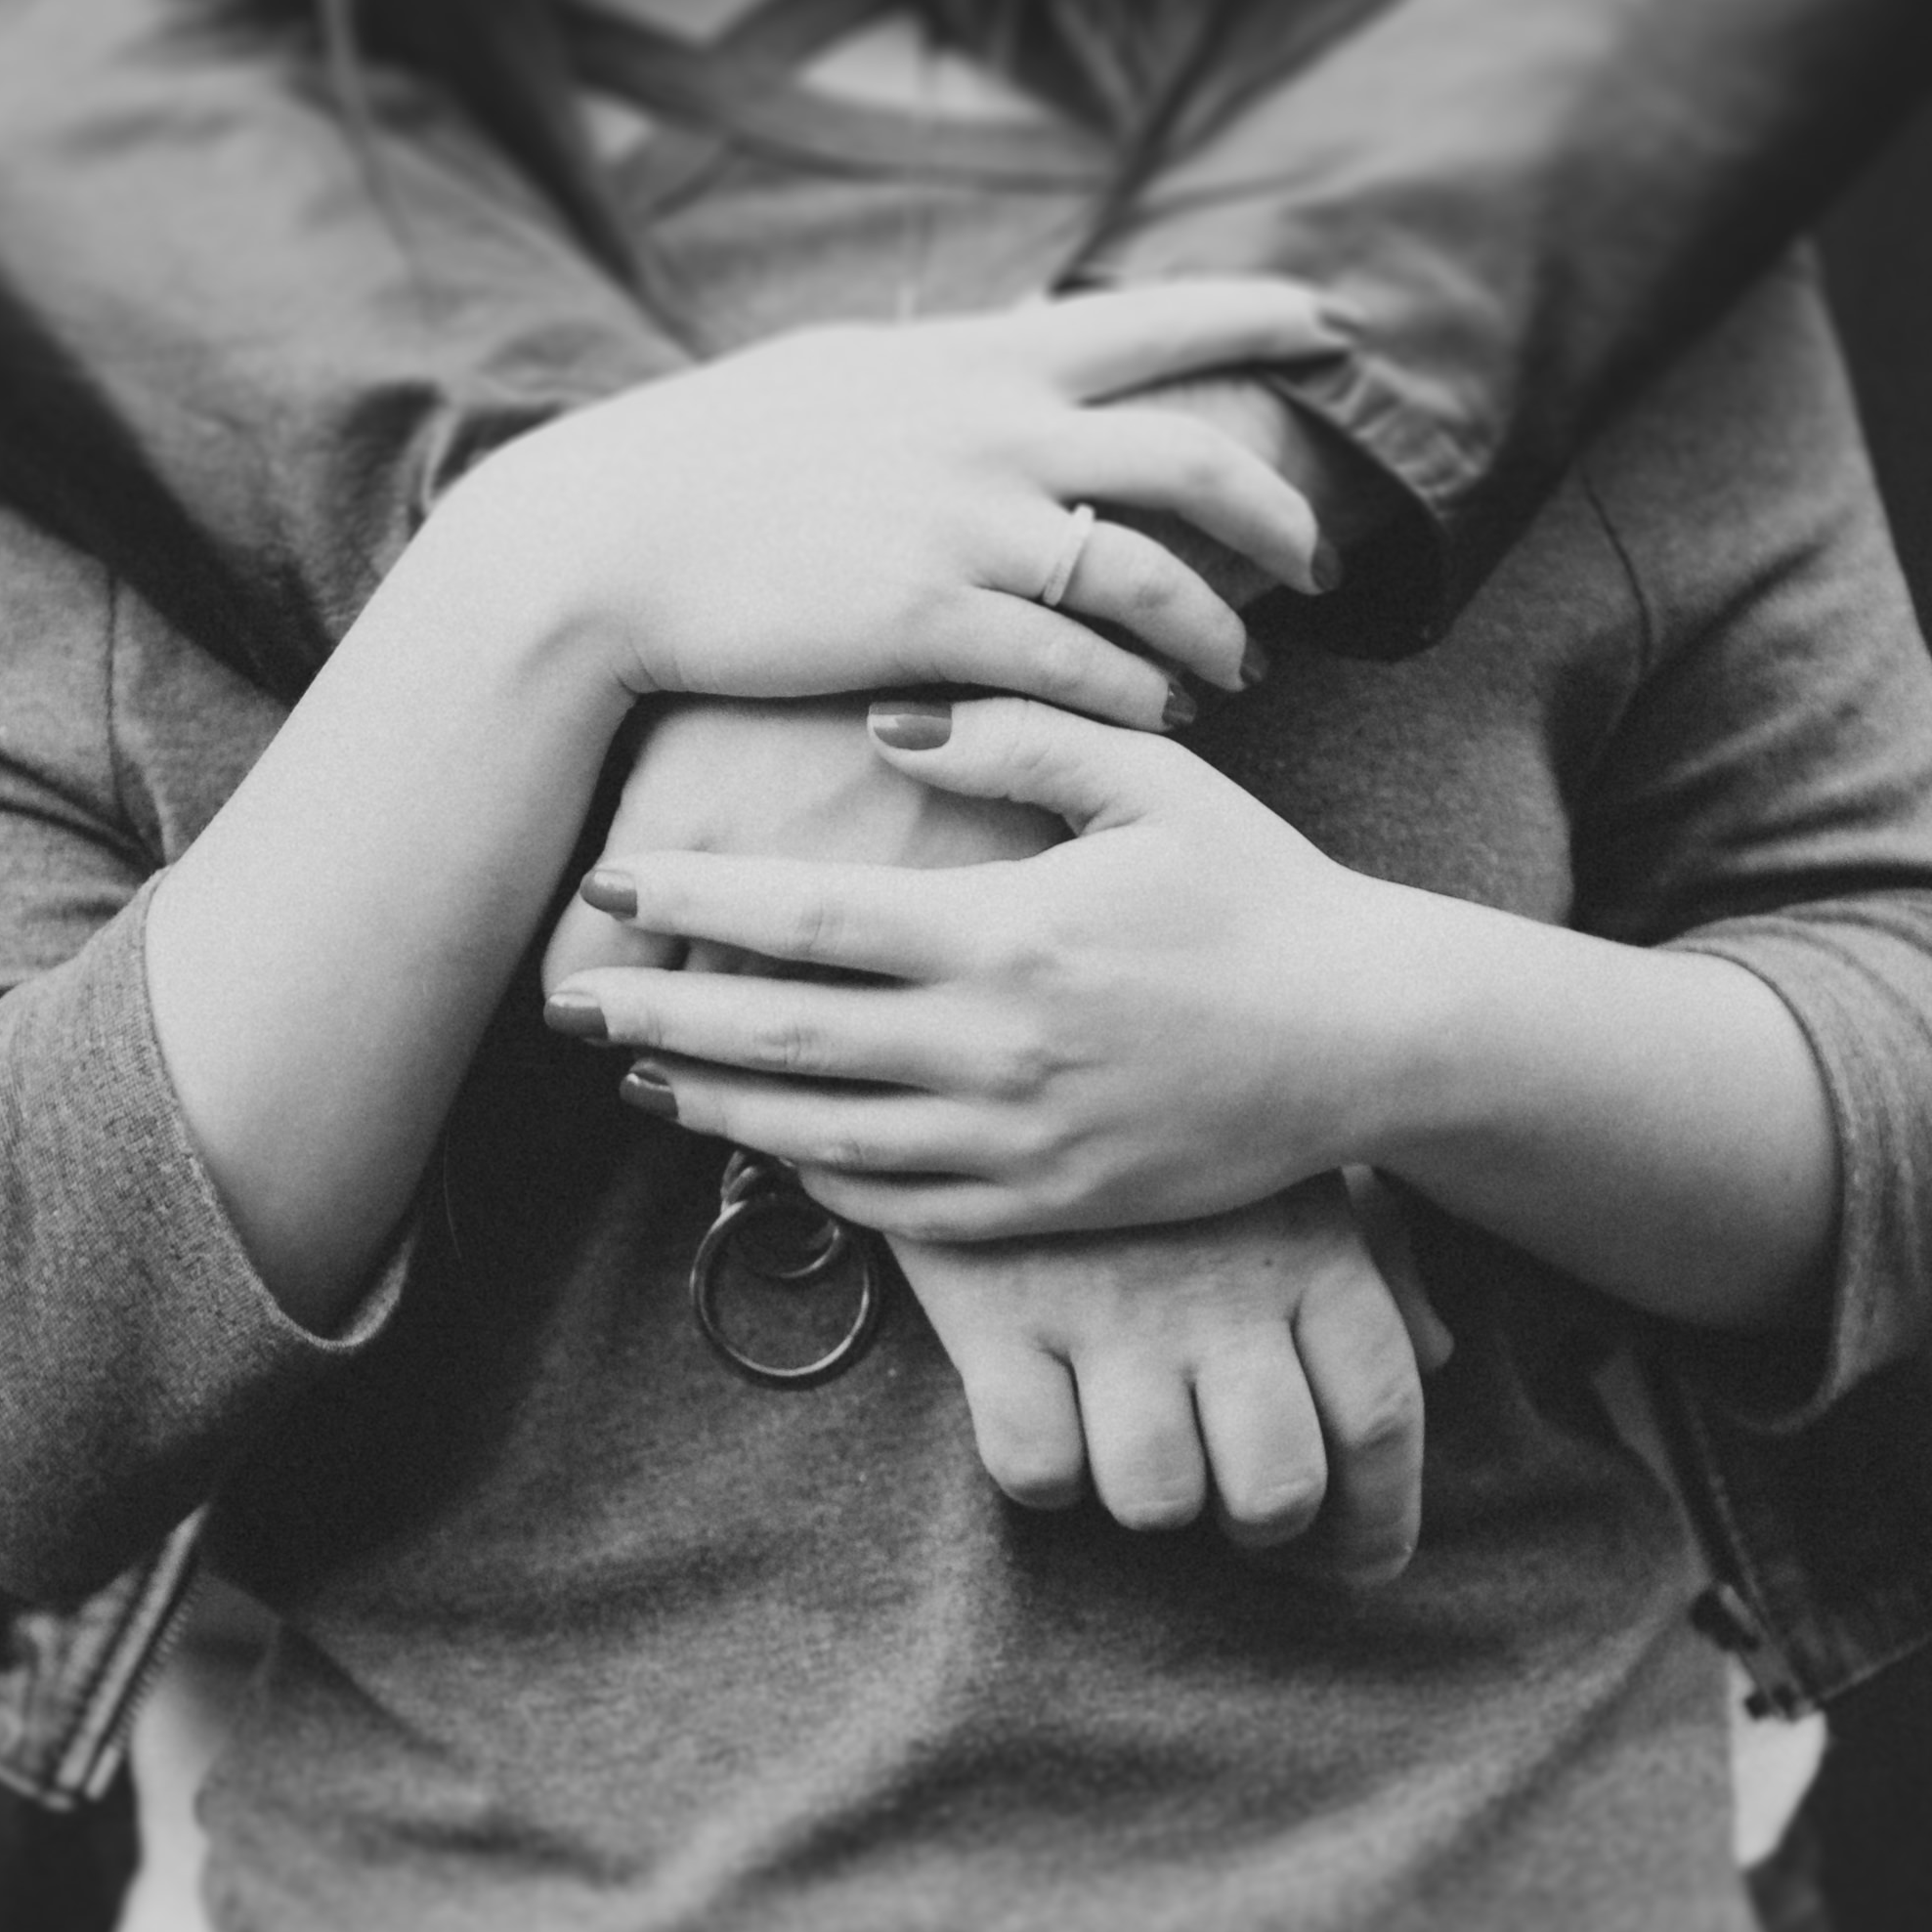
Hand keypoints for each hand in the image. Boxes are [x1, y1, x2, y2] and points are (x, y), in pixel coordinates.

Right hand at [440, 283, 1346, 730]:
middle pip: (1192, 463)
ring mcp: (967, 530)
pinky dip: (1137, 700)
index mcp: (974, 358)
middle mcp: (991, 432)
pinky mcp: (934, 625)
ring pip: (1152, 582)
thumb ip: (947, 368)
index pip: (1151, 316)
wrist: (605, 543)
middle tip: (1315, 562)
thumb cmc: (710, 461)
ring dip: (1211, 635)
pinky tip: (1157, 722)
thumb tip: (1018, 341)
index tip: (1330, 325)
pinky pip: (1081, 671)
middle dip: (1276, 517)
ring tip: (1234, 673)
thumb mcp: (841, 373)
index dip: (1257, 315)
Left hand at [556, 693, 1414, 1241]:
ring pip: (820, 1138)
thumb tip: (886, 719)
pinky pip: (899, 1212)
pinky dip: (816, 1181)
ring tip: (635, 1073)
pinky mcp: (1047, 1210)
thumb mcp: (1151, 780)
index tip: (607, 888)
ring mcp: (1017, 1145)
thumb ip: (1016, 737)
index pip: (806, 922)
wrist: (1369, 1036)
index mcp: (1007, 934)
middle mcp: (996, 1051)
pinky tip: (765, 1145)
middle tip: (562, 998)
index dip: (692, 907)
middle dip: (659, 1015)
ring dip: (714, 1104)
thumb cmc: (1257, 891)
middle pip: (782, 1037)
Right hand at [887, 1178, 1456, 1576]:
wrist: (994, 1027)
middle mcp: (1224, 1289)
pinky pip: (1036, 1465)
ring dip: (1151, 1498)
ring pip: (1157, 1495)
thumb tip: (1434, 1356)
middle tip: (1236, 1510)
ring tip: (1134, 1449)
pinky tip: (1046, 1416)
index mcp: (1313, 1251)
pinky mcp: (999, 1317)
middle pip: (1277, 1486)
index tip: (1359, 1557)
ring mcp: (1109, 1306)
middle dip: (1263, 1530)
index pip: (1385, 1417)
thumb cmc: (1165, 1121)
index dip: (1382, 1519)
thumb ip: (1373, 1261)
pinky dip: (1044, 1471)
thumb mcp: (1285, 1167)